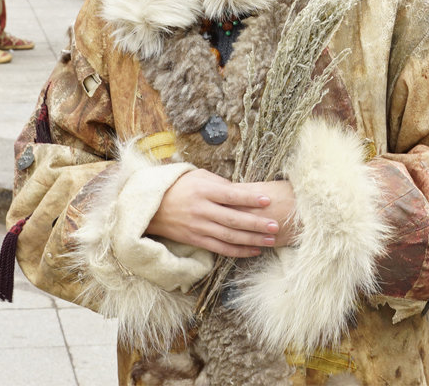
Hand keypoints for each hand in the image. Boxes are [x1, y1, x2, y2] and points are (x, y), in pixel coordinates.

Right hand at [146, 169, 293, 257]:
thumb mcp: (198, 177)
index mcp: (203, 190)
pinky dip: (238, 251)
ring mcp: (198, 227)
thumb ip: (221, 183)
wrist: (153, 207)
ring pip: (229, 236)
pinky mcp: (196, 240)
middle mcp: (201, 210)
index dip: (249, 199)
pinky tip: (253, 251)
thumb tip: (244, 192)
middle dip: (256, 224)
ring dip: (252, 240)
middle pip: (233, 219)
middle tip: (275, 226)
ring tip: (270, 240)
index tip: (267, 201)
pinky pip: (220, 248)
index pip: (231, 195)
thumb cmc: (180, 187)